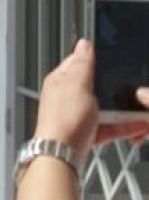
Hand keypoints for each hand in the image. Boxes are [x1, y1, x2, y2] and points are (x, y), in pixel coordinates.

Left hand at [35, 39, 148, 157]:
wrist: (61, 156)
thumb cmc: (63, 121)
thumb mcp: (77, 84)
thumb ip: (82, 64)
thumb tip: (83, 43)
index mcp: (60, 81)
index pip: (78, 62)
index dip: (96, 59)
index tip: (112, 59)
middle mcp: (66, 98)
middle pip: (95, 86)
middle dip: (114, 88)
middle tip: (129, 87)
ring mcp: (76, 117)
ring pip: (104, 108)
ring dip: (123, 109)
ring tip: (138, 108)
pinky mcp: (86, 134)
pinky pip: (109, 127)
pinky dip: (123, 126)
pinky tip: (137, 125)